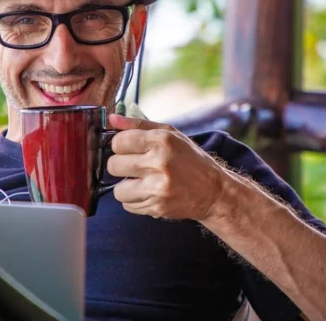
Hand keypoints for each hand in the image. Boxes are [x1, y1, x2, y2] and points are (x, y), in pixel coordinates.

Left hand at [106, 114, 227, 220]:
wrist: (214, 191)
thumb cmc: (191, 160)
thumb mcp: (170, 134)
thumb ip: (139, 125)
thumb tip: (111, 119)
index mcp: (162, 140)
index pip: (119, 141)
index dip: (119, 145)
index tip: (127, 149)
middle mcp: (160, 163)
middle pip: (114, 165)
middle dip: (121, 166)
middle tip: (134, 166)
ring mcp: (158, 187)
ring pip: (118, 190)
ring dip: (126, 187)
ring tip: (141, 182)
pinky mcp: (158, 207)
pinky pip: (128, 205)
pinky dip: (134, 200)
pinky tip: (149, 193)